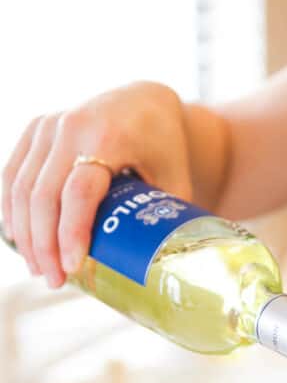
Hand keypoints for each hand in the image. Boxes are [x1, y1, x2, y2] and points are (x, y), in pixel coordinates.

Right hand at [1, 82, 192, 287]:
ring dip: (25, 234)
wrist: (147, 101)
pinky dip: (11, 209)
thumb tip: (167, 272)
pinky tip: (18, 238)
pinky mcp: (35, 129)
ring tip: (40, 268)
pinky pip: (13, 174)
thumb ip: (165, 220)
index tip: (71, 268)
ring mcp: (48, 125)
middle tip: (55, 281)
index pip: (80, 192)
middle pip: (43, 195)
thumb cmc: (165, 147)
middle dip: (45, 245)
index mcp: (109, 137)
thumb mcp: (174, 181)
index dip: (71, 233)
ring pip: (21, 188)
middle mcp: (72, 126)